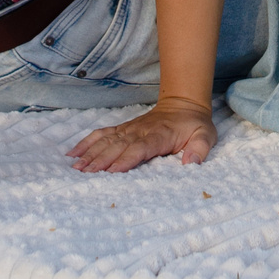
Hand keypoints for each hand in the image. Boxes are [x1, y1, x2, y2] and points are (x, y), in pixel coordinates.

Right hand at [68, 99, 216, 172]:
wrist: (184, 104)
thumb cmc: (194, 125)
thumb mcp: (205, 136)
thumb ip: (200, 149)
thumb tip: (191, 163)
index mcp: (159, 136)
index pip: (140, 148)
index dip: (126, 159)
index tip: (112, 171)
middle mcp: (140, 131)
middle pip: (117, 146)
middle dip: (101, 159)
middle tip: (84, 174)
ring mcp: (129, 129)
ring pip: (106, 140)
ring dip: (90, 153)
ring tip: (75, 167)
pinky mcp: (122, 129)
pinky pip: (101, 134)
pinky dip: (86, 142)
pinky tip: (72, 153)